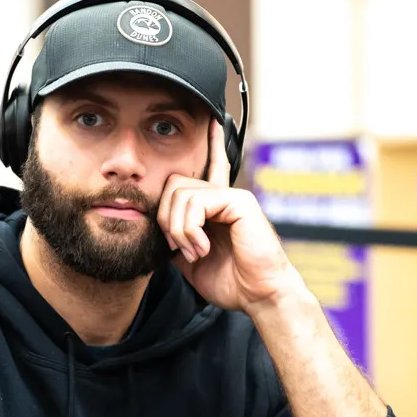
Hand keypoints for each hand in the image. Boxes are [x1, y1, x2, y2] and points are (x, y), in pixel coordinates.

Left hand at [156, 121, 302, 312]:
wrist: (259, 295)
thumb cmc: (232, 282)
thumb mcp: (191, 261)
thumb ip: (176, 239)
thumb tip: (157, 230)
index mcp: (216, 207)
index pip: (210, 167)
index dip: (212, 143)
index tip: (213, 120)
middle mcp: (224, 196)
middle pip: (173, 184)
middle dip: (165, 220)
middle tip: (180, 249)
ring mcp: (232, 196)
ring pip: (180, 194)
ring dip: (178, 230)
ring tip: (195, 252)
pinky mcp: (239, 201)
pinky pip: (197, 202)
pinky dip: (190, 229)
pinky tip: (203, 248)